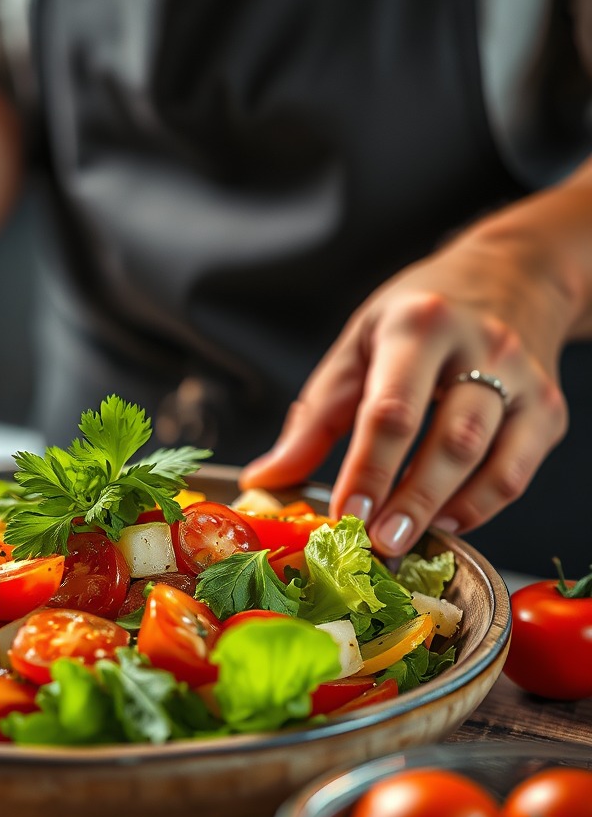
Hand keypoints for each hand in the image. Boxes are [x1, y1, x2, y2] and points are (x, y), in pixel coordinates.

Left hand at [238, 230, 572, 555]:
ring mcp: (522, 380)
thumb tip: (266, 478)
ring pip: (491, 460)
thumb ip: (314, 417)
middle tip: (379, 542)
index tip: (345, 512)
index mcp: (419, 326)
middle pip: (449, 440)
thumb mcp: (356, 347)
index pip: (392, 409)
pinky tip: (446, 521)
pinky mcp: (549, 408)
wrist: (510, 274)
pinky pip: (519, 471)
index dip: (369, 468)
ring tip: (405, 539)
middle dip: (412, 499)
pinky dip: (483, 506)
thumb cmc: (417, 315)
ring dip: (445, 509)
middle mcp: (481, 348)